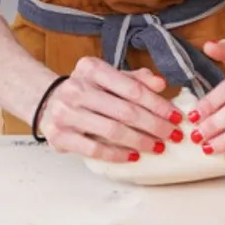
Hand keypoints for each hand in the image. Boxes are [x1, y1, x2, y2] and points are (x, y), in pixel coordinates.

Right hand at [36, 57, 178, 162]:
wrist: (48, 102)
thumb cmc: (88, 90)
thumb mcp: (109, 78)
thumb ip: (135, 80)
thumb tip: (161, 84)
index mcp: (90, 68)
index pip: (131, 88)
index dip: (157, 104)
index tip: (176, 116)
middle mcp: (75, 88)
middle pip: (125, 111)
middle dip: (154, 125)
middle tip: (173, 135)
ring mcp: (65, 113)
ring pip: (112, 131)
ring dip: (139, 141)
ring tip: (157, 147)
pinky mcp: (59, 136)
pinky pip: (94, 149)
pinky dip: (117, 154)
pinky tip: (133, 156)